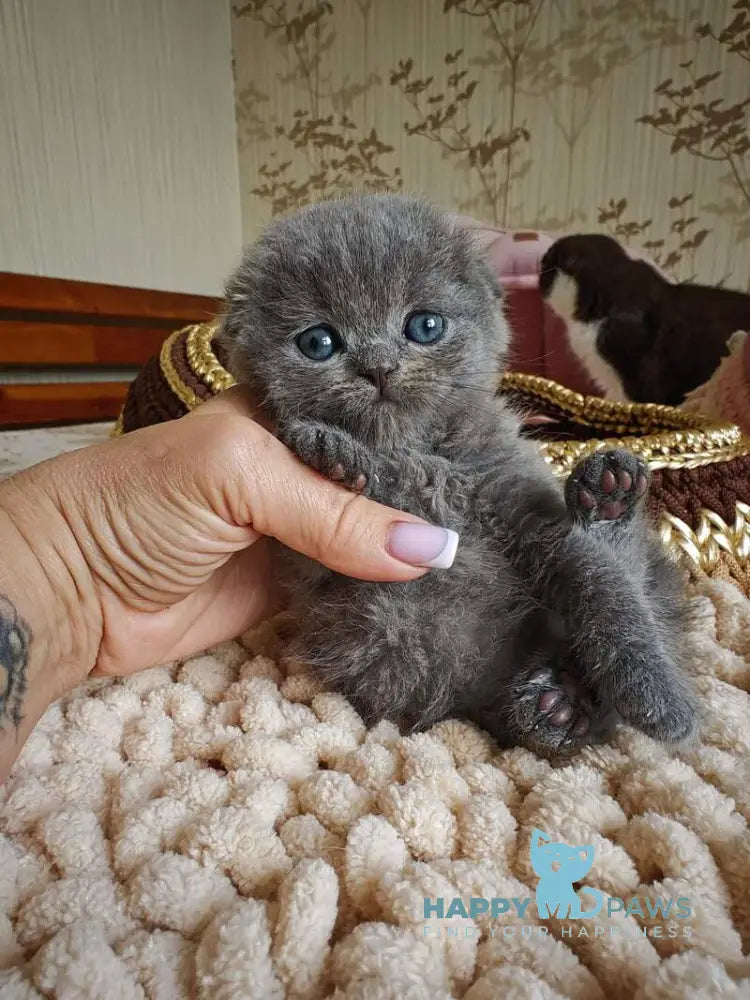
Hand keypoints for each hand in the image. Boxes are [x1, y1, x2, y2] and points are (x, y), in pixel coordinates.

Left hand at [0, 388, 457, 776]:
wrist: (72, 592)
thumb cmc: (138, 502)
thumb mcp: (238, 478)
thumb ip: (334, 513)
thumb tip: (434, 550)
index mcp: (286, 416)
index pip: (371, 419)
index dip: (421, 435)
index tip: (490, 454)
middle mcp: (298, 470)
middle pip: (379, 485)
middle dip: (425, 500)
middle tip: (498, 514)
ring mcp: (296, 532)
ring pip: (370, 541)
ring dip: (409, 554)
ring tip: (485, 555)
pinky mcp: (290, 591)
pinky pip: (351, 592)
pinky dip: (384, 598)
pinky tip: (433, 596)